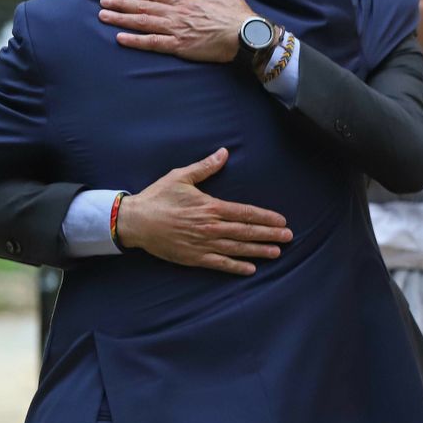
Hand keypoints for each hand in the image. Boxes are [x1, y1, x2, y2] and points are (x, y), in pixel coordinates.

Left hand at [98, 0, 253, 62]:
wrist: (246, 34)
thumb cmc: (239, 15)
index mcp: (187, 1)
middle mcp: (177, 13)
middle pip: (143, 6)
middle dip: (121, 3)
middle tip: (103, 1)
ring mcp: (176, 29)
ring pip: (143, 22)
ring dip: (121, 18)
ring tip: (103, 16)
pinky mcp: (180, 46)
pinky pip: (153, 43)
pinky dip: (135, 40)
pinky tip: (120, 38)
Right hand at [118, 148, 292, 275]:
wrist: (134, 221)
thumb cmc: (158, 197)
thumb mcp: (181, 177)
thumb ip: (205, 167)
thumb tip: (224, 153)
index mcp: (211, 207)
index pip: (245, 213)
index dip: (266, 217)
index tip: (281, 220)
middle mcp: (210, 227)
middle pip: (246, 232)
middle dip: (270, 234)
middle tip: (288, 237)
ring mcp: (203, 244)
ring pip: (237, 249)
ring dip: (258, 251)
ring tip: (277, 252)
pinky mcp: (193, 257)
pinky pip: (219, 264)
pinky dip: (235, 267)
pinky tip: (250, 269)